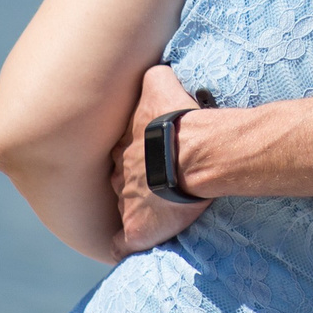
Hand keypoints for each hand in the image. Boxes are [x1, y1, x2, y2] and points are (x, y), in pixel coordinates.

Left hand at [111, 64, 211, 256]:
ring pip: (123, 205)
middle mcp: (118, 173)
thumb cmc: (181, 119)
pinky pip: (122, 243)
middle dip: (132, 179)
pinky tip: (131, 245)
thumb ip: (153, 76)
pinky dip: (125, 244)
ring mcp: (125, 201)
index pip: (122, 149)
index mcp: (122, 145)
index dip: (138, 152)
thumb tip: (154, 68)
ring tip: (156, 210)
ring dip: (136, 207)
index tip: (155, 153)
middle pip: (119, 177)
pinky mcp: (137, 228)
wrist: (195, 153)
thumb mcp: (159, 83)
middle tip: (157, 180)